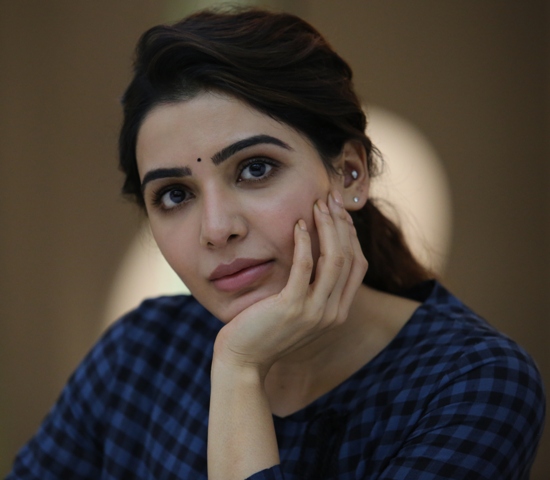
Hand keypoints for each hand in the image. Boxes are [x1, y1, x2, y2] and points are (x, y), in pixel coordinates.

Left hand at [212, 189, 367, 376]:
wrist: (244, 361)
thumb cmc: (266, 332)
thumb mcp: (298, 312)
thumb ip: (313, 292)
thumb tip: (317, 259)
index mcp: (338, 312)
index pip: (358, 266)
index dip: (352, 236)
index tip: (341, 213)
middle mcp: (333, 312)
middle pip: (349, 258)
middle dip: (342, 224)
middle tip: (331, 198)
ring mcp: (314, 311)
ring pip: (334, 259)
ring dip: (328, 227)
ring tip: (318, 204)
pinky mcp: (292, 306)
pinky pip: (305, 266)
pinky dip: (304, 242)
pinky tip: (298, 225)